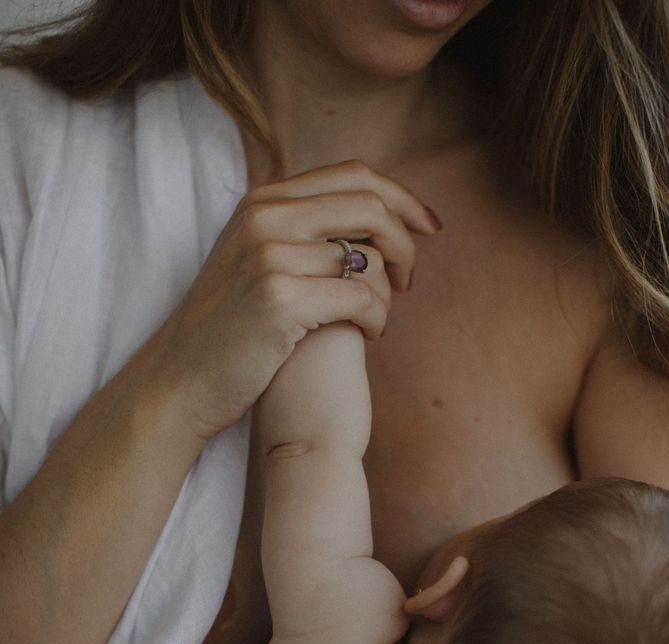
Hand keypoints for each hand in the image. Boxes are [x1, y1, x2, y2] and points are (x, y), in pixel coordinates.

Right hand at [148, 160, 440, 439]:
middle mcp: (264, 218)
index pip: (354, 174)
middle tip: (410, 282)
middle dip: (405, 244)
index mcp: (262, 201)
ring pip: (368, 259)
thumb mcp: (253, 263)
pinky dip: (379, 319)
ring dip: (390, 294)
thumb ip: (298, 233)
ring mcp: (269, 256)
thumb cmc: (228, 332)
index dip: (401, 198)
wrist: (179, 381)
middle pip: (369, 206)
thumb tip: (365, 221)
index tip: (427, 228)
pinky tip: (371, 336)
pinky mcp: (279, 299)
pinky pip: (361, 297)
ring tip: (379, 320)